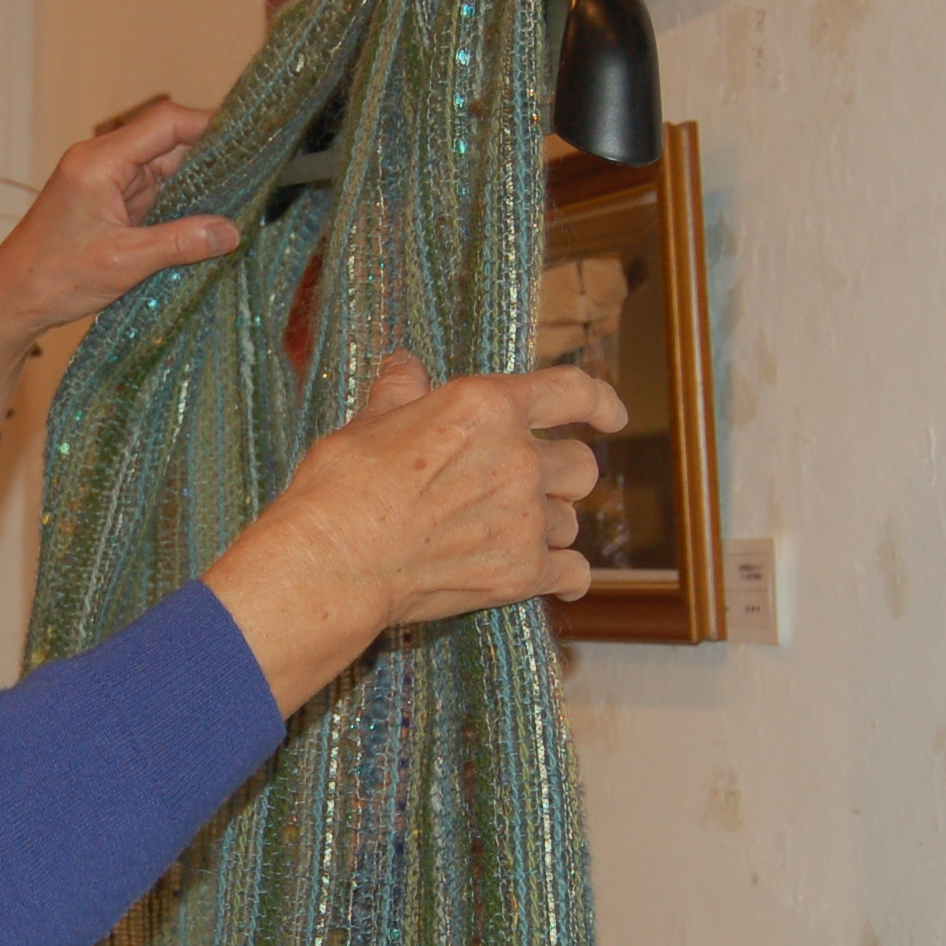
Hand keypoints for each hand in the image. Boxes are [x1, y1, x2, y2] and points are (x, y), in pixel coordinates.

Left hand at [0, 99, 241, 340]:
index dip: (208, 125)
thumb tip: (231, 231)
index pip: (164, 124)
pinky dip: (178, 204)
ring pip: (163, 169)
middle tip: (254, 178)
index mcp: (99, 162)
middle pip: (168, 143)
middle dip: (209, 160)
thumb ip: (180, 243)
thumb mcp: (124, 262)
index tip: (248, 139)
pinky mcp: (108, 204)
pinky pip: (153, 192)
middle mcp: (102, 163)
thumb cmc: (53, 278)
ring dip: (196, 186)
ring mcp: (105, 182)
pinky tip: (206, 219)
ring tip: (239, 201)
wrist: (11, 301)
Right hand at [202, 352, 628, 715]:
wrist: (334, 563)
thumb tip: (405, 367)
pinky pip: (574, 571)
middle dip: (560, 475)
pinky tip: (556, 578)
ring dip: (549, 523)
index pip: (572, 393)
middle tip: (527, 486)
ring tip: (511, 532)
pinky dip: (566, 575)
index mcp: (487, 407)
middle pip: (581, 466)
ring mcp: (525, 519)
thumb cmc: (341, 488)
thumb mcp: (367, 424)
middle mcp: (518, 459)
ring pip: (571, 519)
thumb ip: (401, 393)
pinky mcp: (521, 573)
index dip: (600, 402)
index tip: (611, 416)